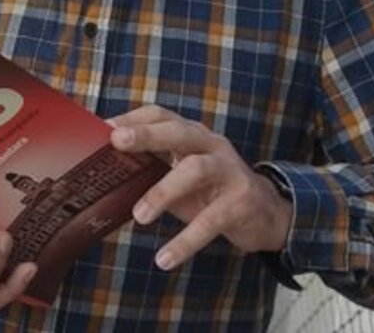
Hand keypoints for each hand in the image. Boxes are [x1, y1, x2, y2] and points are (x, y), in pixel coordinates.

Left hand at [109, 105, 291, 270]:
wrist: (268, 214)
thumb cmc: (212, 191)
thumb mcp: (181, 177)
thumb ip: (153, 171)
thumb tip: (108, 175)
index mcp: (193, 134)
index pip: (162, 115)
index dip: (134, 118)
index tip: (106, 127)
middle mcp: (212, 145)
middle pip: (178, 132)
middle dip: (147, 135)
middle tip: (117, 143)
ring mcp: (229, 171)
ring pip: (195, 169)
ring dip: (163, 191)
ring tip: (139, 216)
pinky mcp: (242, 202)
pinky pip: (211, 220)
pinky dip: (186, 241)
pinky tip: (164, 258)